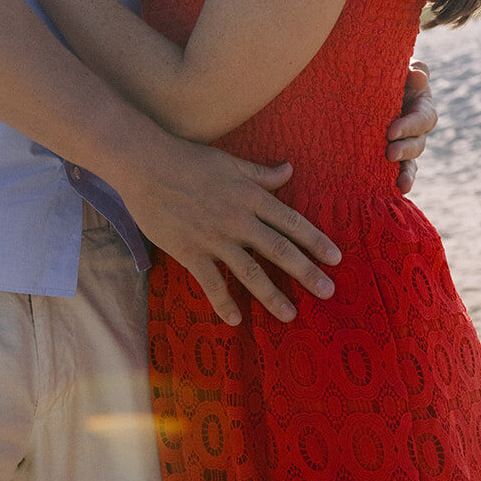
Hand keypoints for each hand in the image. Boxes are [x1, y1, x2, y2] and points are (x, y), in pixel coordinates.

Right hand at [117, 137, 341, 326]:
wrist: (146, 165)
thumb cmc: (188, 159)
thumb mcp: (230, 162)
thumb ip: (261, 173)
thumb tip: (289, 170)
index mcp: (250, 196)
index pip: (291, 222)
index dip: (315, 241)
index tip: (335, 258)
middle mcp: (238, 219)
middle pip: (279, 250)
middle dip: (306, 272)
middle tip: (327, 291)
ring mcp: (214, 238)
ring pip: (250, 272)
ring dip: (272, 296)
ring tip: (290, 315)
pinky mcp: (190, 252)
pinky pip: (211, 283)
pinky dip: (224, 302)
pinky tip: (236, 320)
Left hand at [385, 60, 436, 194]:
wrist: (365, 82)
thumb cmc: (384, 70)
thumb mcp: (397, 66)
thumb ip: (412, 69)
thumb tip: (418, 76)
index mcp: (421, 105)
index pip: (423, 118)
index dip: (410, 126)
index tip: (391, 131)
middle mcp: (416, 128)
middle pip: (418, 143)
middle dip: (405, 149)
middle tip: (388, 153)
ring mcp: (405, 144)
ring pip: (412, 161)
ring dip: (405, 171)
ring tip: (397, 181)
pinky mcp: (392, 156)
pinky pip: (401, 172)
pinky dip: (401, 182)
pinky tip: (397, 191)